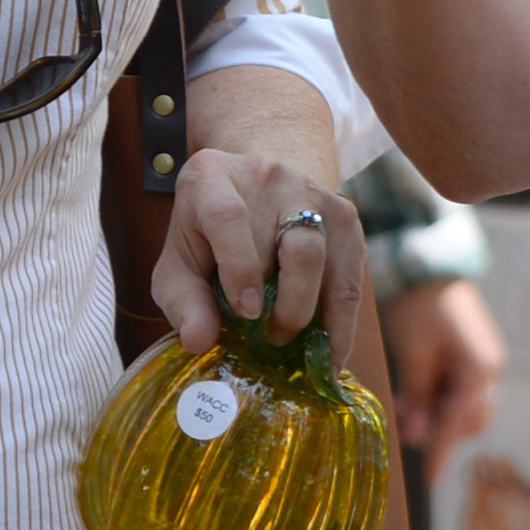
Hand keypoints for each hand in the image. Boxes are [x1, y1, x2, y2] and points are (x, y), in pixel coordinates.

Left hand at [150, 147, 359, 353]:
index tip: (247, 312)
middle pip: (294, 240)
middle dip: (288, 302)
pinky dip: (341, 321)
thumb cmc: (206, 234)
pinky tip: (330, 352)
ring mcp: (312, 192)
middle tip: (271, 340)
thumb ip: (183, 301)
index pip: (230, 216)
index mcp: (213, 178)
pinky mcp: (344, 215)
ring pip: (326, 256)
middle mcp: (269, 177)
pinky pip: (350, 273)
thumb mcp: (180, 262)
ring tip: (297, 347)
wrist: (251, 188)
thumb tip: (199, 341)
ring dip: (314, 311)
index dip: (240, 267)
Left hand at [380, 277, 503, 464]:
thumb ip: (416, 395)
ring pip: (466, 409)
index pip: (459, 421)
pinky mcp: (472, 357)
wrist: (427, 265)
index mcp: (480, 368)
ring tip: (406, 412)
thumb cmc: (418, 305)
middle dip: (440, 432)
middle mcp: (490, 369)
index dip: (442, 450)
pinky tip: (414, 398)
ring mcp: (484, 363)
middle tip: (406, 433)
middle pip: (470, 420)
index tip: (429, 478)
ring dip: (439, 418)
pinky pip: (460, 392)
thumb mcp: (412, 352)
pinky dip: (439, 401)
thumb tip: (415, 435)